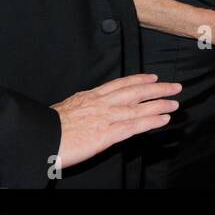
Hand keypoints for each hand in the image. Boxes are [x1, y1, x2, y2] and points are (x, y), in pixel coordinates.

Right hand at [53, 73, 180, 168]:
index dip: (138, 80)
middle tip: (175, 86)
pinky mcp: (107, 134)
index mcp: (90, 97)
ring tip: (175, 103)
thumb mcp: (66, 109)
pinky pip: (133, 126)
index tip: (153, 76)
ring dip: (159, 104)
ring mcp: (105, 118)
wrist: (40, 137)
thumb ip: (82, 106)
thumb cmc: (47, 127)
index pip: (120, 84)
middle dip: (157, 89)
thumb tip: (89, 109)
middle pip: (135, 92)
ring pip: (138, 108)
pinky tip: (163, 119)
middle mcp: (101, 104)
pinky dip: (150, 122)